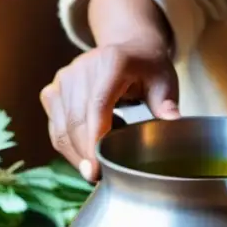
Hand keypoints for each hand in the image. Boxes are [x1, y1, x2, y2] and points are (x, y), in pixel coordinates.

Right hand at [40, 41, 178, 181]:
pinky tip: (89, 152)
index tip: (96, 169)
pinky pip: (55, 129)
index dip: (94, 138)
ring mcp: (63, 80)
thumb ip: (166, 102)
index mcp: (112, 63)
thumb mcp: (164, 80)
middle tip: (100, 178)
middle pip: (76, 121)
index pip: (97, 105)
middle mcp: (81, 68)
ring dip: (77, 155)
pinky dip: (69, 147)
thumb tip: (173, 122)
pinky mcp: (52, 92)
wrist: (126, 48)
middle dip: (85, 155)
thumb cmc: (148, 68)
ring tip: (98, 167)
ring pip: (61, 129)